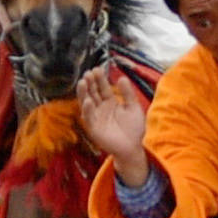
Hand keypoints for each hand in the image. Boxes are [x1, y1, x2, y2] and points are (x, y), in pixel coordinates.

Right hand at [77, 67, 148, 184]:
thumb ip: (128, 94)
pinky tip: (87, 101)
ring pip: (87, 103)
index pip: (102, 88)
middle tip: (88, 73)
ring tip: (83, 82)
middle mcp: (100, 109)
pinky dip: (87, 110)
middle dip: (90, 83)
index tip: (97, 69)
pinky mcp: (94, 129)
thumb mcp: (134, 107)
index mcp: (110, 102)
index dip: (100, 79)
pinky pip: (89, 119)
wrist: (133, 147)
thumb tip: (122, 78)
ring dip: (84, 93)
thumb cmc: (134, 128)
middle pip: (93, 93)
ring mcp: (96, 118)